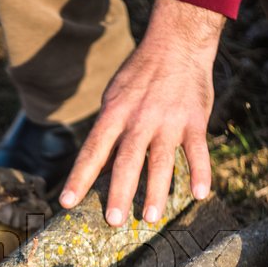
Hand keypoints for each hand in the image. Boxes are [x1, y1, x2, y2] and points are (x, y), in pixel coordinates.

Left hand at [59, 0, 225, 225]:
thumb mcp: (114, 100)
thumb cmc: (138, 79)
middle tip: (114, 221)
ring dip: (157, 191)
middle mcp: (139, 120)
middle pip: (127, 162)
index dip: (79, 178)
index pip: (92, 151)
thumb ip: (109, 135)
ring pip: (162, 161)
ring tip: (151, 218)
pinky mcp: (195, 121)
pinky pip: (198, 151)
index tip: (67, 202)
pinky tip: (199, 195)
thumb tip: (100, 172)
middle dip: (120, 193)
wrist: (176, 44)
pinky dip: (200, 173)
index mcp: (114, 115)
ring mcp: (169, 121)